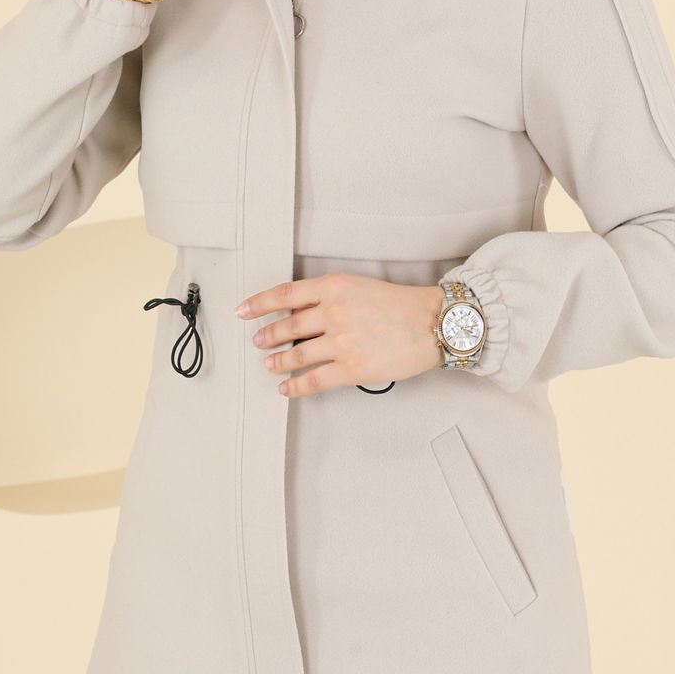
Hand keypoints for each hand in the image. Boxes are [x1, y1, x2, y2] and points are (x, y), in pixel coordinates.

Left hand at [235, 272, 443, 396]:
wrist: (432, 323)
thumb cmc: (400, 304)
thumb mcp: (358, 286)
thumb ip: (328, 297)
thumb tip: (297, 311)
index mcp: (333, 286)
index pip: (285, 294)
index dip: (258, 303)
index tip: (242, 310)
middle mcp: (333, 312)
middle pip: (286, 326)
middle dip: (267, 336)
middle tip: (257, 341)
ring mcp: (341, 342)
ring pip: (296, 355)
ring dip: (277, 361)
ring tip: (269, 364)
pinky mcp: (352, 369)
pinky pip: (313, 380)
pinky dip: (294, 386)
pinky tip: (285, 387)